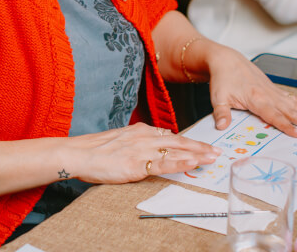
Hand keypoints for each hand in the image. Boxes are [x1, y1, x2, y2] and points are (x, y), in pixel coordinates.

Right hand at [66, 123, 219, 182]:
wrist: (78, 153)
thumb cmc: (95, 149)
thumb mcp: (121, 139)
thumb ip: (138, 142)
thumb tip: (153, 146)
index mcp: (142, 131)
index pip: (171, 136)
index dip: (189, 141)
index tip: (203, 145)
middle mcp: (145, 138)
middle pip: (180, 141)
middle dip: (200, 146)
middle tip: (217, 150)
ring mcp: (142, 151)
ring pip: (176, 152)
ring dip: (197, 154)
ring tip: (213, 158)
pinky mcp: (137, 165)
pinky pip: (164, 164)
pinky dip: (181, 164)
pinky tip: (193, 164)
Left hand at [203, 43, 296, 136]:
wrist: (226, 60)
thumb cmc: (222, 78)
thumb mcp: (218, 97)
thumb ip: (221, 113)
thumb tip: (221, 127)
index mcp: (256, 98)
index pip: (274, 116)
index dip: (287, 126)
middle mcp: (268, 94)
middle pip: (291, 110)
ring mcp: (273, 91)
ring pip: (295, 104)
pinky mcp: (274, 88)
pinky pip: (292, 98)